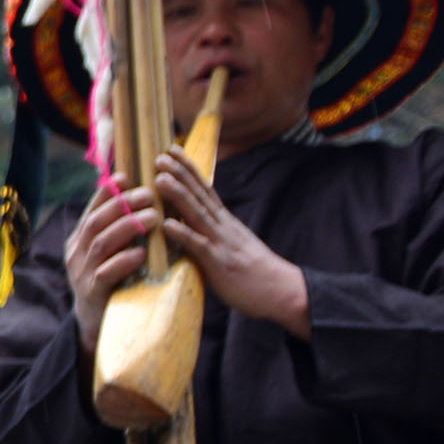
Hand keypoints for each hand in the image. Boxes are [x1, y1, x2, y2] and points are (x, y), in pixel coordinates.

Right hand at [60, 182, 155, 345]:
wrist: (97, 326)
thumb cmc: (111, 284)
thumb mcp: (108, 254)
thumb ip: (117, 231)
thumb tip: (140, 200)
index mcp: (79, 240)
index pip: (91, 209)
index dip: (107, 192)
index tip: (127, 176)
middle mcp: (76, 254)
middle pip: (96, 222)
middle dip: (123, 205)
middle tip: (150, 195)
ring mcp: (81, 274)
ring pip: (101, 243)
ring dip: (128, 227)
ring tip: (153, 217)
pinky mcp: (92, 294)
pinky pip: (105, 274)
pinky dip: (123, 261)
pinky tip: (141, 253)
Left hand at [148, 155, 312, 335]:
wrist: (283, 291)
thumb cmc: (254, 272)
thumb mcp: (231, 245)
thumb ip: (212, 233)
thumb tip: (190, 224)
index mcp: (225, 222)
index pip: (204, 190)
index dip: (188, 170)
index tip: (172, 151)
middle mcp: (223, 227)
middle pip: (199, 195)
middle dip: (179, 174)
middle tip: (159, 156)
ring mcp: (222, 243)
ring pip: (198, 214)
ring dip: (178, 195)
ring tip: (160, 178)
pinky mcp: (221, 264)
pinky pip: (200, 247)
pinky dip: (184, 235)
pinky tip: (168, 224)